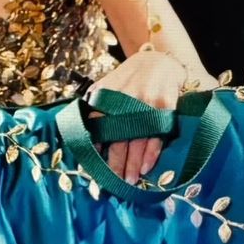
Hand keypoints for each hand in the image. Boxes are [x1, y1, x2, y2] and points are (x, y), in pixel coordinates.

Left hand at [86, 49, 186, 184]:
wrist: (158, 60)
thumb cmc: (128, 78)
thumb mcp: (105, 86)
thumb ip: (92, 105)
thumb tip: (79, 130)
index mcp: (106, 98)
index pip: (97, 130)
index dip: (96, 152)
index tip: (95, 170)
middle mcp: (124, 102)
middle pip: (117, 140)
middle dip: (115, 165)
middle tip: (113, 184)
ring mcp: (145, 104)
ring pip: (137, 142)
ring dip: (133, 165)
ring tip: (129, 182)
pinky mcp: (164, 107)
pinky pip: (157, 136)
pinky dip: (151, 154)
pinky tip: (146, 168)